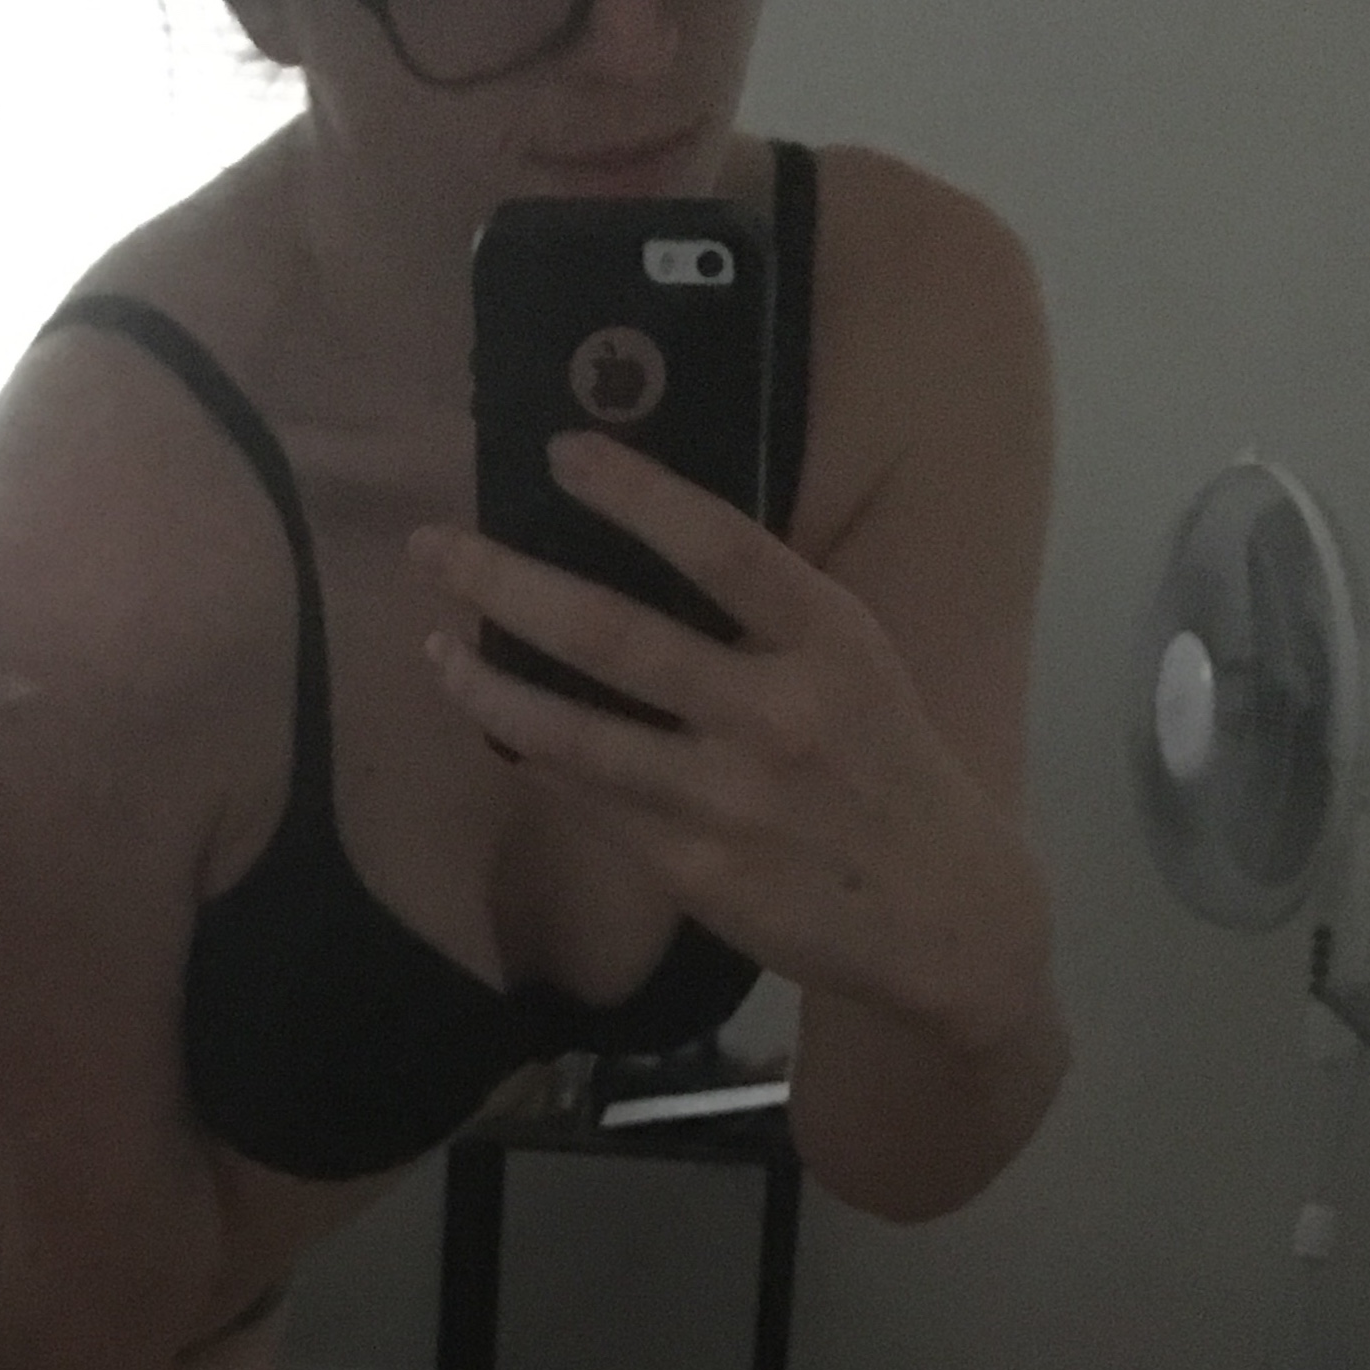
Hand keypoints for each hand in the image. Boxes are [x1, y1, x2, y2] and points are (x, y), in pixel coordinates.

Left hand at [408, 427, 1044, 1058]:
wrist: (938, 917)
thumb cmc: (882, 771)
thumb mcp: (853, 666)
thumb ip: (764, 619)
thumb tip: (634, 557)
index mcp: (829, 639)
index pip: (721, 546)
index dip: (636, 493)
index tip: (559, 451)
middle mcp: (776, 713)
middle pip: (615, 636)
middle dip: (507, 584)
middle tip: (431, 546)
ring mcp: (728, 799)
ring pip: (574, 734)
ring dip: (488, 688)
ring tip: (434, 648)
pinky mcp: (693, 870)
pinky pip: (589, 802)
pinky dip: (535, 759)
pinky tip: (495, 725)